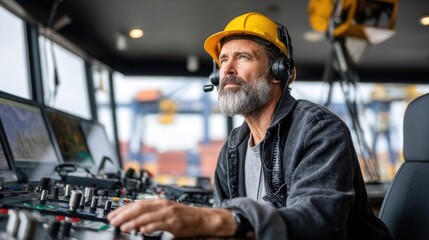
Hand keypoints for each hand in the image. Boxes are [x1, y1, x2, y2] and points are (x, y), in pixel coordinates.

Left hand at [107, 198, 235, 237]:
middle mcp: (163, 205)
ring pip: (148, 216)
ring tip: (123, 227)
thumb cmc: (184, 216)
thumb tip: (133, 221)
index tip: (112, 215)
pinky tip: (142, 231)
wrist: (203, 219)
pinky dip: (150, 227)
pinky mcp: (175, 223)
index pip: (137, 203)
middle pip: (139, 208)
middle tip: (113, 221)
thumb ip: (152, 214)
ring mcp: (169, 214)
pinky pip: (160, 224)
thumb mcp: (166, 211)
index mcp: (159, 202)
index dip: (123, 209)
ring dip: (133, 222)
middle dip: (124, 214)